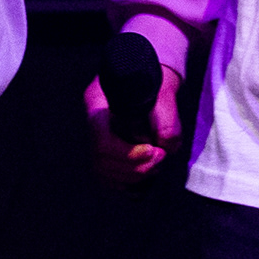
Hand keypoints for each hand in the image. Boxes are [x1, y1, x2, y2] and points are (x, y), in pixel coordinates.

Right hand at [80, 60, 182, 182]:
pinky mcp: (104, 149)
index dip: (127, 153)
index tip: (154, 151)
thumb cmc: (154, 80)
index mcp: (96, 100)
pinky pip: (106, 176)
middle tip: (160, 160)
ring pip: (101, 170)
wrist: (148, 76)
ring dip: (132, 175)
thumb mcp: (164, 92)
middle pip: (100, 159)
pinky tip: (144, 177)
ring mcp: (95, 136)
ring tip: (156, 166)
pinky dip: (125, 182)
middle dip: (133, 167)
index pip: (100, 138)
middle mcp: (91, 121)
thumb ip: (167, 119)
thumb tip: (166, 146)